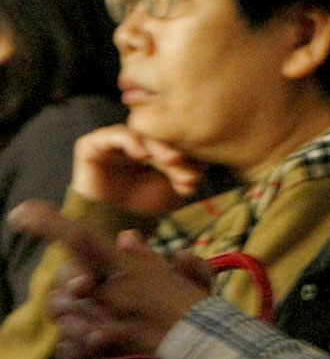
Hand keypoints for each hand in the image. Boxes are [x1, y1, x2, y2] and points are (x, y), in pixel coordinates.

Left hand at [9, 200, 210, 358]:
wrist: (209, 349)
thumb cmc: (201, 312)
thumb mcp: (186, 275)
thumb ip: (150, 256)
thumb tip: (126, 237)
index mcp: (128, 268)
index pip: (80, 239)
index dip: (47, 222)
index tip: (20, 213)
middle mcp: (110, 291)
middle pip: (62, 285)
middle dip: (69, 290)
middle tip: (85, 295)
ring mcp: (103, 322)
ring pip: (62, 317)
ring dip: (74, 322)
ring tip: (100, 327)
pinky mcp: (101, 352)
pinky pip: (69, 349)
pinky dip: (78, 350)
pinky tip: (99, 351)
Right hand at [71, 124, 207, 216]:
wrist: (113, 224)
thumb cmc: (145, 204)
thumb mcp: (174, 187)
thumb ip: (190, 169)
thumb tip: (208, 156)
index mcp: (151, 145)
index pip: (172, 139)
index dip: (186, 153)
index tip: (197, 173)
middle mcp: (133, 139)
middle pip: (158, 136)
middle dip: (174, 152)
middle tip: (184, 164)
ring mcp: (113, 140)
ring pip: (141, 134)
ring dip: (158, 147)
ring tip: (171, 160)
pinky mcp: (92, 144)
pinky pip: (114, 135)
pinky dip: (131, 141)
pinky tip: (142, 155)